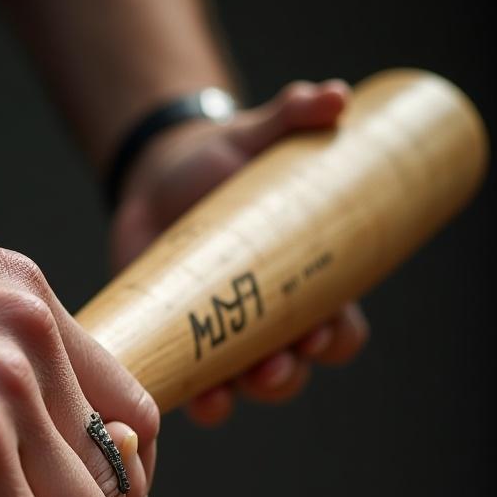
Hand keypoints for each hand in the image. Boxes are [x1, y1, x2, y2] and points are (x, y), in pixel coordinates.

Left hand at [110, 79, 369, 424]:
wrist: (157, 177)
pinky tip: (191, 398)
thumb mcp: (256, 136)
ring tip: (227, 391)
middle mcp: (269, 322)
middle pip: (294, 368)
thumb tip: (336, 96)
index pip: (339, 330)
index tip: (321, 331)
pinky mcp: (179, 342)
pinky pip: (192, 388)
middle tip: (272, 365)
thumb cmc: (221, 162)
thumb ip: (294, 113)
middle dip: (286, 376)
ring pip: (245, 388)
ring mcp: (223, 338)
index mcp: (304, 284)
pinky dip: (195, 400)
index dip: (337, 340)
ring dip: (239, 396)